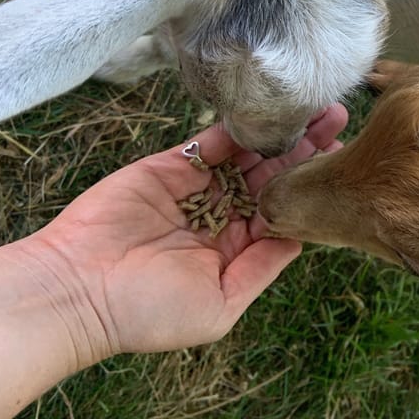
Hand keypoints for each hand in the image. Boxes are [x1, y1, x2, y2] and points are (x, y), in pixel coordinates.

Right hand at [21, 104, 347, 358]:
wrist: (75, 289)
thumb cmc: (147, 310)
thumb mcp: (219, 304)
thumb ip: (262, 267)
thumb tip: (301, 236)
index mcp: (234, 251)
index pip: (283, 210)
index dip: (311, 186)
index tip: (343, 163)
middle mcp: (221, 216)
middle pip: (272, 175)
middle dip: (306, 148)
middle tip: (340, 118)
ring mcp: (197, 188)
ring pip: (249, 154)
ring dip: (282, 132)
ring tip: (318, 108)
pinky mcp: (171, 165)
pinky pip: (212, 143)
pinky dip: (240, 128)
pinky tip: (272, 110)